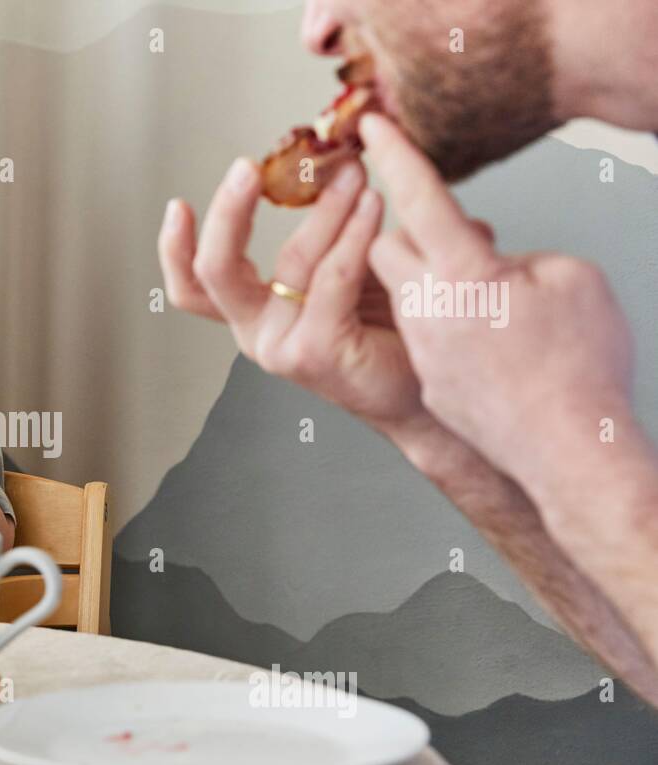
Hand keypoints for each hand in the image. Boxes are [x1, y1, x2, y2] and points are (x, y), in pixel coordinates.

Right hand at [159, 154, 425, 434]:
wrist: (424, 385)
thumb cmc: (387, 325)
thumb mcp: (340, 267)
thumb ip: (322, 230)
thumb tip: (326, 161)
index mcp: (251, 313)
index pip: (194, 286)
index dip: (175, 249)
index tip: (178, 205)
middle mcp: (256, 332)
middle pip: (214, 272)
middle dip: (228, 213)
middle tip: (248, 168)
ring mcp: (282, 346)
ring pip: (289, 261)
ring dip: (325, 208)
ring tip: (353, 174)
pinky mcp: (316, 352)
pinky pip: (332, 277)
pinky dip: (353, 234)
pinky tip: (373, 204)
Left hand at [360, 112, 635, 487]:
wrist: (568, 449)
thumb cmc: (582, 365)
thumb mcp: (573, 281)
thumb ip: (519, 255)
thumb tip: (492, 262)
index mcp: (465, 273)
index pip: (421, 199)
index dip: (397, 157)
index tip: (371, 127)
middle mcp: (428, 309)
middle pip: (390, 248)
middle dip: (411, 235)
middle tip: (454, 241)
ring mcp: (423, 347)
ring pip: (404, 293)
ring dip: (434, 284)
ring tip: (489, 302)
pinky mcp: (428, 379)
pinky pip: (424, 334)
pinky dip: (448, 326)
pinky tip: (492, 344)